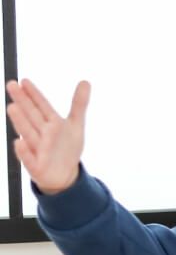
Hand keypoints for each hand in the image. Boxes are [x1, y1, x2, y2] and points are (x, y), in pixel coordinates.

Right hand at [5, 78, 90, 193]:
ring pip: (28, 133)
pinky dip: (24, 152)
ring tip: (12, 107)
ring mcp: (37, 149)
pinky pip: (29, 159)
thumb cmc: (66, 147)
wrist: (63, 174)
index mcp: (51, 123)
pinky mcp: (36, 166)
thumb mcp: (76, 125)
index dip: (34, 93)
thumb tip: (85, 81)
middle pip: (31, 115)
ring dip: (20, 121)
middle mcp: (42, 133)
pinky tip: (19, 143)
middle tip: (11, 85)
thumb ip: (79, 104)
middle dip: (22, 101)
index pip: (42, 105)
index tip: (24, 80)